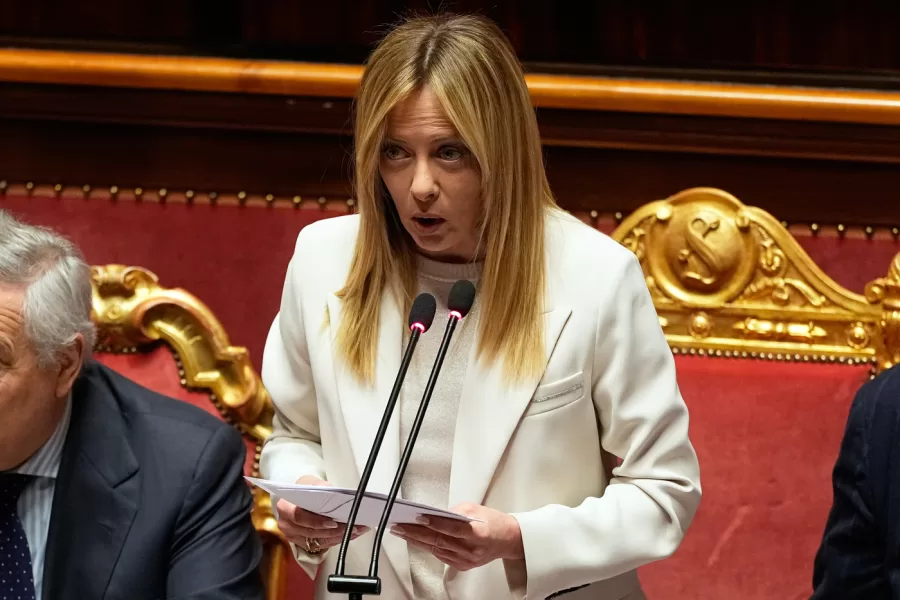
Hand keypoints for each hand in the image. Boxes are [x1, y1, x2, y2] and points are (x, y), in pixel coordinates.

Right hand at [276, 475, 367, 552]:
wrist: (298, 496)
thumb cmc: (304, 489)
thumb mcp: (310, 482)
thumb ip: (319, 487)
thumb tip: (330, 491)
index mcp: (285, 507)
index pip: (299, 517)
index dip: (317, 521)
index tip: (334, 522)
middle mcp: (286, 524)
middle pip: (312, 532)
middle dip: (335, 530)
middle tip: (354, 526)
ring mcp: (293, 536)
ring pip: (318, 540)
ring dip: (340, 536)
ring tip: (357, 530)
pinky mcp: (302, 543)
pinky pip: (321, 544)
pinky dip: (336, 539)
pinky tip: (350, 534)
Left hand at [389, 502, 523, 570]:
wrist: (508, 540)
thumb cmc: (494, 522)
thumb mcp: (476, 509)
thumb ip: (455, 511)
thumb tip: (434, 513)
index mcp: (479, 533)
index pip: (452, 528)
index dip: (434, 523)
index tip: (418, 517)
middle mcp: (472, 549)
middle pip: (439, 540)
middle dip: (416, 532)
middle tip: (399, 525)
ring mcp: (466, 560)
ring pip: (436, 549)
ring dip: (417, 540)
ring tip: (402, 531)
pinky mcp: (462, 565)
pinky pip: (440, 556)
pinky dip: (427, 546)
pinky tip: (416, 540)